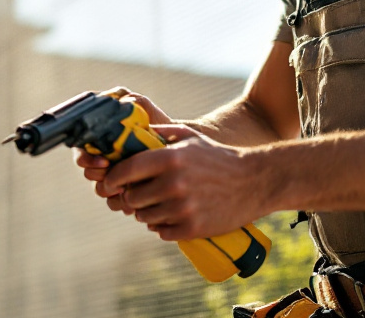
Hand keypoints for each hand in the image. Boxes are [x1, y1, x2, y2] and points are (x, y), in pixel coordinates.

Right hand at [74, 89, 173, 211]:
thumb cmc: (162, 126)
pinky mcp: (126, 192)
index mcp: (103, 139)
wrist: (182, 151)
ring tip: (128, 192)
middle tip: (117, 179)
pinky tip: (135, 202)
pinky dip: (123, 204)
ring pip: (101, 189)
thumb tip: (122, 99)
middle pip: (88, 172)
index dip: (86, 158)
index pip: (81, 149)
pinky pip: (115, 202)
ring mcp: (114, 176)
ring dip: (112, 193)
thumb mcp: (147, 111)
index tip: (104, 162)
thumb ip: (133, 103)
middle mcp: (105, 157)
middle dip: (100, 177)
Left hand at [99, 123, 268, 240]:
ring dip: (146, 213)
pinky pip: (161, 232)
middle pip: (131, 198)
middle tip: (140, 194)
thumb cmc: (218, 158)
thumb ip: (161, 132)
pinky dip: (163, 227)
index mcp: (169, 159)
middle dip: (131, 196)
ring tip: (159, 205)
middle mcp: (173, 184)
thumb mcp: (191, 137)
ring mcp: (183, 208)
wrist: (254, 181)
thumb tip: (134, 131)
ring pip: (144, 217)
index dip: (113, 178)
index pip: (125, 171)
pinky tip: (172, 217)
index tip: (111, 183)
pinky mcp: (192, 228)